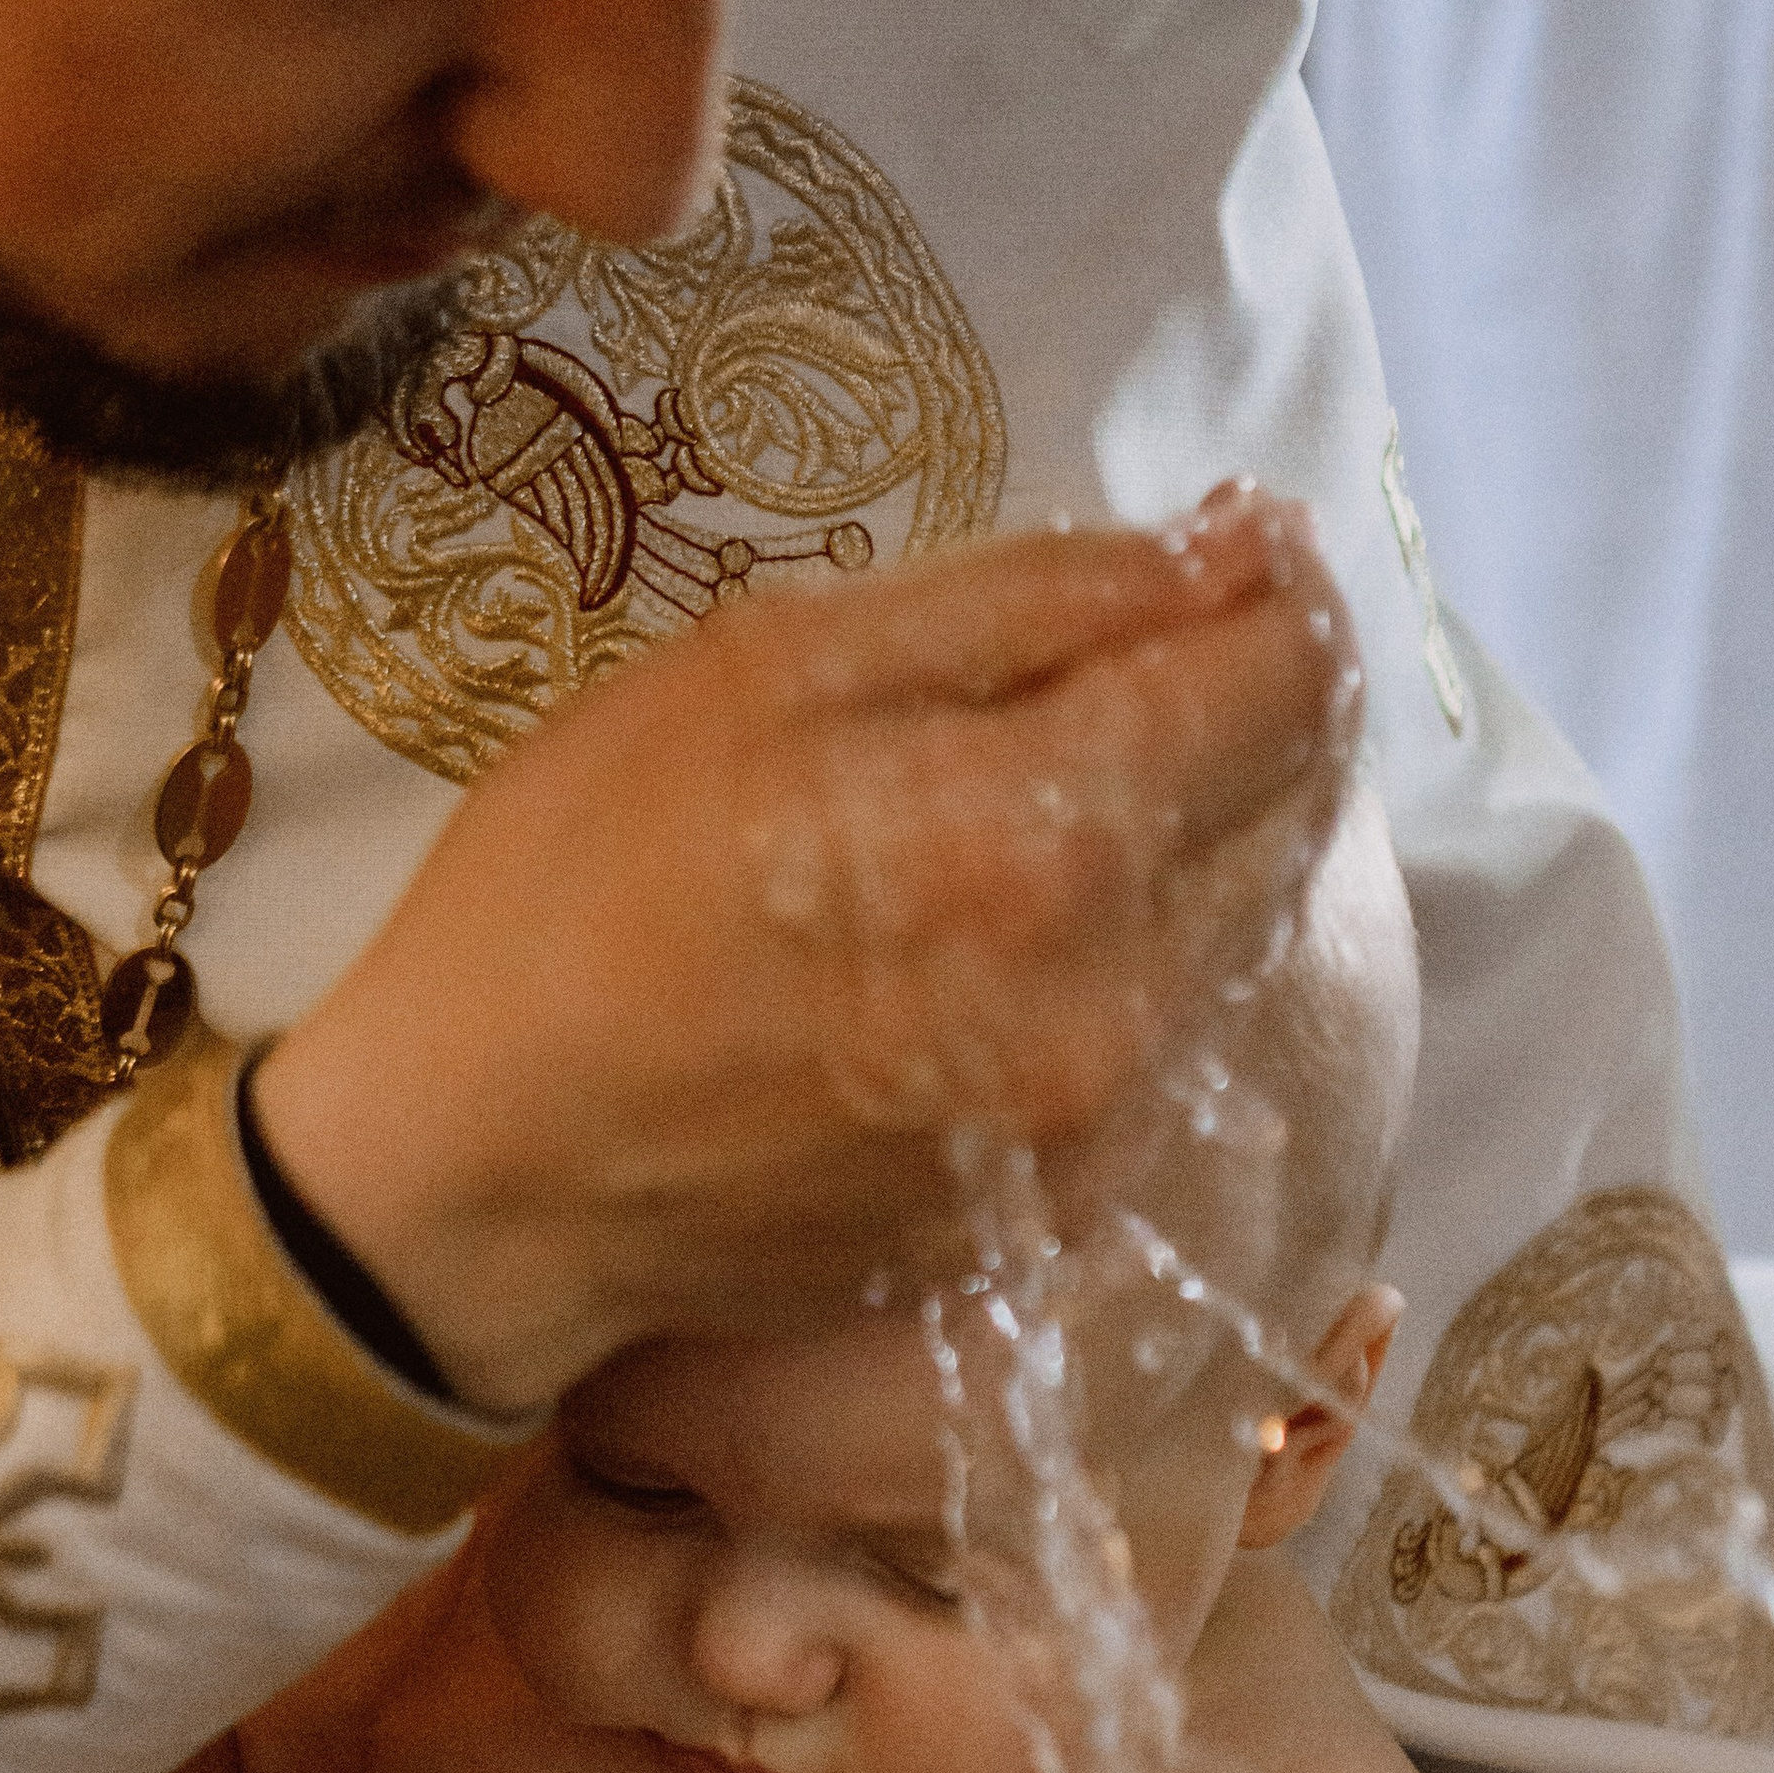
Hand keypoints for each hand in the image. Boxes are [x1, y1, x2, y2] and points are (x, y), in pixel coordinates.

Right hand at [254, 492, 1356, 1413]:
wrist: (482, 1180)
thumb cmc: (579, 888)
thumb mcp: (771, 666)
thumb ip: (1030, 602)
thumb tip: (1230, 557)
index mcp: (1044, 838)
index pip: (1291, 678)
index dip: (1275, 596)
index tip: (1223, 561)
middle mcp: (1113, 1004)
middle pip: (1291, 809)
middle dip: (1232, 718)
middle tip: (1105, 677)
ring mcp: (1092, 1133)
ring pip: (1234, 936)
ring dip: (1179, 850)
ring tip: (1023, 813)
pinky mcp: (1055, 1215)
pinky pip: (1157, 1052)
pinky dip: (1117, 974)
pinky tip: (983, 950)